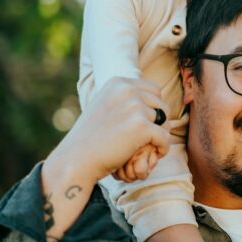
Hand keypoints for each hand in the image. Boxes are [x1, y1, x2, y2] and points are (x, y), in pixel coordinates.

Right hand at [53, 77, 169, 183]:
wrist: (77, 158)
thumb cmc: (90, 138)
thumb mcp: (104, 107)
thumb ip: (124, 100)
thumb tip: (151, 99)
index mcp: (118, 83)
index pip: (154, 90)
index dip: (155, 108)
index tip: (148, 124)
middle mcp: (127, 90)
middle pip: (162, 104)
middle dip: (161, 122)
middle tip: (152, 138)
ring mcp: (135, 107)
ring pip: (164, 121)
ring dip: (160, 136)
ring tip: (149, 147)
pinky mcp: (141, 126)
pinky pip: (165, 137)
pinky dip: (162, 148)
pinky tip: (154, 155)